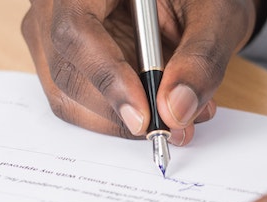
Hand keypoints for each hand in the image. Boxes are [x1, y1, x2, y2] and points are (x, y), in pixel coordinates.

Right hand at [22, 0, 261, 145]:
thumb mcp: (214, 15)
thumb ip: (201, 57)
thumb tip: (176, 110)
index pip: (76, 30)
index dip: (107, 77)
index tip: (143, 115)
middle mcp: (57, 5)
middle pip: (65, 70)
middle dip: (118, 110)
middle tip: (172, 125)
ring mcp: (52, 33)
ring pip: (67, 95)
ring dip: (120, 119)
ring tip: (176, 115)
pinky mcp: (64, 60)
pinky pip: (77, 101)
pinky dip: (117, 115)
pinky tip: (157, 106)